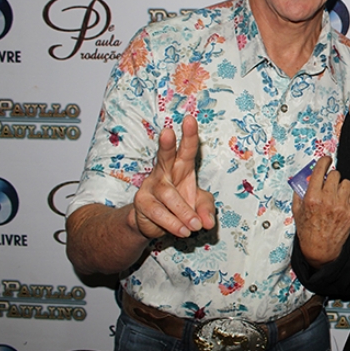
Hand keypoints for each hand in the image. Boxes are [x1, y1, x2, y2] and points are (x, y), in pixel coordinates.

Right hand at [131, 115, 215, 238]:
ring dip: (183, 212)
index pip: (186, 150)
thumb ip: (207, 210)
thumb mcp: (199, 206)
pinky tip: (182, 230)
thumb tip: (206, 222)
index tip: (190, 120)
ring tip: (194, 226)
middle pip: (165, 155)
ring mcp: (151, 186)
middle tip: (167, 132)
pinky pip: (158, 212)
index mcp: (181, 167)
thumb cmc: (180, 206)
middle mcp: (164, 172)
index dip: (189, 136)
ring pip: (168, 195)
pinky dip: (173, 223)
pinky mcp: (142, 203)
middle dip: (167, 144)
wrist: (154, 224)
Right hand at [292, 156, 349, 267]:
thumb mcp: (297, 211)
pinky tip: (342, 202)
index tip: (327, 160)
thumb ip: (300, 193)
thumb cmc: (308, 231)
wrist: (320, 249)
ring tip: (336, 195)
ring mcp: (340, 206)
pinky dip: (349, 196)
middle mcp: (327, 200)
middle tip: (328, 184)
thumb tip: (304, 178)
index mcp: (312, 198)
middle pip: (335, 175)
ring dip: (341, 186)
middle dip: (331, 177)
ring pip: (346, 183)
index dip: (324, 162)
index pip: (320, 170)